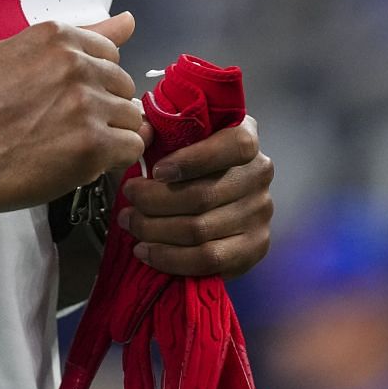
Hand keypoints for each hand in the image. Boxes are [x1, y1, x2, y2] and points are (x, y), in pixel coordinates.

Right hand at [0, 13, 149, 219]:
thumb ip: (78, 37)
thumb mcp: (14, 52)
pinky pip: (132, 147)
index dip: (94, 80)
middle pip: (123, 86)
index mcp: (57, 38)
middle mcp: (75, 65)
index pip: (109, 53)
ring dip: (110, 134)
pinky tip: (85, 161)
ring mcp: (86, 104)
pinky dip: (114, 158)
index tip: (72, 97)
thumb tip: (128, 21)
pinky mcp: (92, 145)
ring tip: (74, 145)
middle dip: (104, 106)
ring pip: (132, 118)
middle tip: (69, 126)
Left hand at [118, 115, 272, 278]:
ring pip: (199, 230)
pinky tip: (146, 251)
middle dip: (153, 200)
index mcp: (246, 135)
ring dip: (154, 230)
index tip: (156, 171)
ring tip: (130, 223)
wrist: (207, 195)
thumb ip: (159, 127)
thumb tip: (142, 134)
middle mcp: (259, 174)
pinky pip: (208, 261)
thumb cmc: (185, 155)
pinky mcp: (254, 247)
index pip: (235, 145)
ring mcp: (260, 213)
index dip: (193, 160)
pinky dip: (170, 259)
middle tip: (128, 198)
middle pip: (203, 195)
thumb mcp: (175, 132)